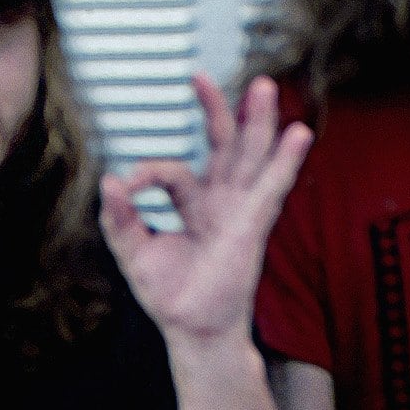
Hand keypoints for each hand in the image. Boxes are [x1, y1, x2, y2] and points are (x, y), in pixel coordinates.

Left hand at [101, 77, 314, 346]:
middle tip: (201, 77)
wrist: (192, 331)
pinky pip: (271, 187)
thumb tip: (110, 181)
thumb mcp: (134, 252)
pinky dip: (286, 161)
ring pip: (250, 156)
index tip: (126, 186)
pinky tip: (299, 134)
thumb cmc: (170, 295)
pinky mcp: (252, 225)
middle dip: (217, 110)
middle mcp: (220, 201)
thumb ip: (120, 218)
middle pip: (223, 145)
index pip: (173, 171)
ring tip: (262, 87)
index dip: (148, 171)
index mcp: (194, 204)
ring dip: (257, 121)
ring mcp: (239, 210)